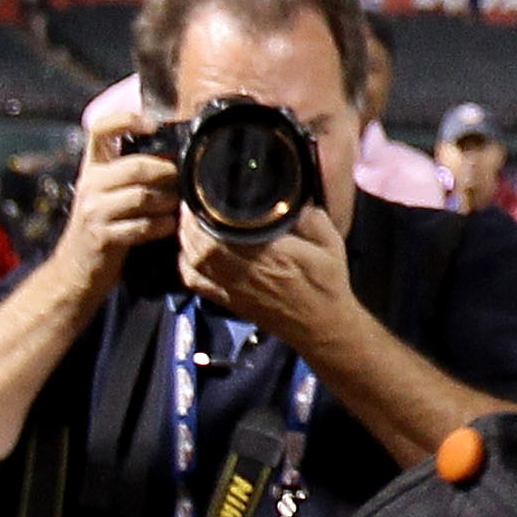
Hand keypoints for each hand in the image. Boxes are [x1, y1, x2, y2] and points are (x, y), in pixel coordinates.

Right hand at [48, 80, 182, 313]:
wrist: (75, 269)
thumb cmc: (101, 225)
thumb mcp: (106, 191)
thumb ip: (130, 171)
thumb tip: (175, 154)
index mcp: (92, 167)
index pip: (100, 129)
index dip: (127, 119)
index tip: (153, 124)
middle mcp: (90, 184)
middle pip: (136, 166)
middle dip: (167, 171)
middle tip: (182, 178)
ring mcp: (94, 212)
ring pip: (143, 196)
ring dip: (168, 200)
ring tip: (177, 204)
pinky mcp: (103, 237)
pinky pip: (143, 226)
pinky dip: (162, 225)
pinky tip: (168, 225)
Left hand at [182, 177, 360, 358]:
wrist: (322, 326)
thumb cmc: (327, 283)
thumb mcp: (330, 243)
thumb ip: (310, 217)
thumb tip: (290, 195)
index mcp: (270, 254)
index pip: (225, 230)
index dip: (208, 210)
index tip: (205, 190)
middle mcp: (245, 272)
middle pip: (202, 245)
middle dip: (191, 221)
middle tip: (192, 200)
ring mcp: (233, 289)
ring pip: (195, 262)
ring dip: (186, 239)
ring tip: (188, 219)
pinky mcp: (228, 301)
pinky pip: (196, 283)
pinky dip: (185, 265)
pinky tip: (188, 250)